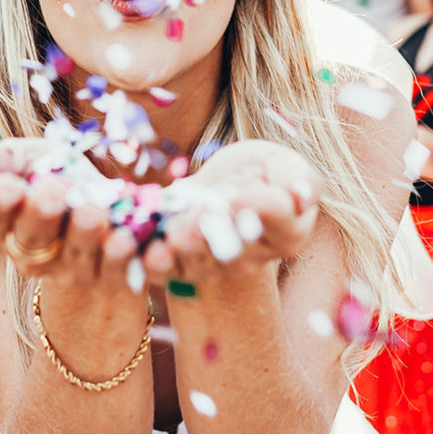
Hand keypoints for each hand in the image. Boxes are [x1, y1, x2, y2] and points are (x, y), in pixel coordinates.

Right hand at [0, 139, 138, 291]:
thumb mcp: (30, 159)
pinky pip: (127, 271)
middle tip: (51, 195)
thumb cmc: (58, 177)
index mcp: (4, 227)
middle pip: (33, 240)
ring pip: (78, 258)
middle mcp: (35, 256)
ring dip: (86, 238)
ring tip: (94, 215)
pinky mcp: (116, 276)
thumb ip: (0, 160)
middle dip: (41, 217)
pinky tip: (147, 245)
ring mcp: (76, 271)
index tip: (7, 187)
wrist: (106, 208)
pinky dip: (138, 260)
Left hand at [141, 140, 320, 288]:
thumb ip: (300, 180)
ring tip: (166, 240)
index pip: (274, 217)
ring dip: (176, 252)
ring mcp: (209, 262)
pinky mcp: (174, 260)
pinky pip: (159, 266)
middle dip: (208, 238)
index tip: (240, 196)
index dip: (257, 207)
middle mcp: (248, 255)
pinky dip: (144, 259)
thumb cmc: (266, 173)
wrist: (228, 186)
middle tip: (192, 228)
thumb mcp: (287, 166)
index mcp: (287, 232)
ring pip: (192, 261)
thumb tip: (301, 195)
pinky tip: (131, 245)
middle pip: (228, 247)